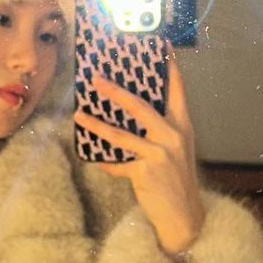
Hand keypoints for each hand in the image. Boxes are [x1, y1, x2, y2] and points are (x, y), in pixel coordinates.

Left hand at [74, 57, 205, 257]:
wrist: (184, 216)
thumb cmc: (176, 181)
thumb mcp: (174, 151)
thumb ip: (157, 133)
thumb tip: (127, 117)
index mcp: (182, 127)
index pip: (176, 90)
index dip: (169, 67)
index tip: (161, 45)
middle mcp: (173, 137)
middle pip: (141, 106)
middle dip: (116, 91)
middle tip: (96, 79)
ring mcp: (160, 154)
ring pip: (122, 134)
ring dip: (97, 124)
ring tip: (79, 115)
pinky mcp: (146, 173)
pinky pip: (118, 163)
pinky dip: (106, 162)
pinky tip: (95, 160)